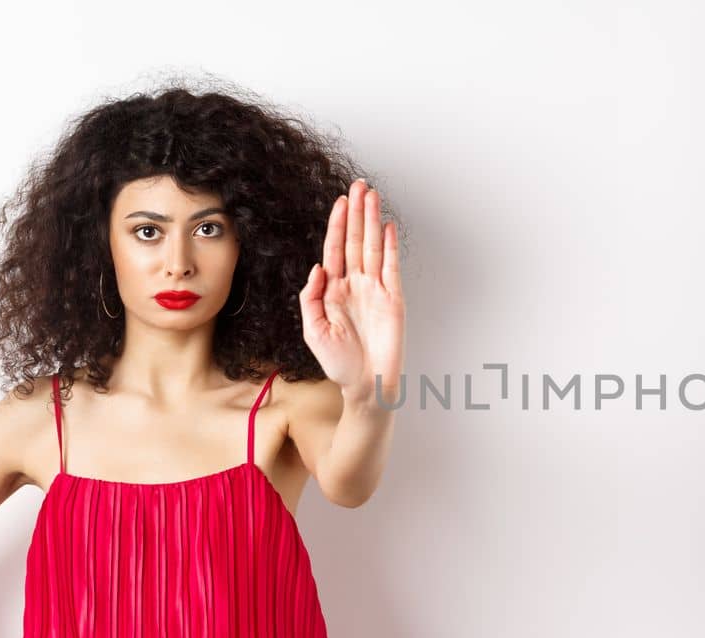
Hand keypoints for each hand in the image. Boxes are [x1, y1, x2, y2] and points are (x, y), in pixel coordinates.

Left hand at [299, 178, 406, 406]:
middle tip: (358, 185)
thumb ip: (310, 297)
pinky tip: (388, 227)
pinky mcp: (393, 298)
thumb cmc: (338, 363)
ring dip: (373, 221)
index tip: (339, 202)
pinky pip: (391, 266)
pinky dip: (391, 246)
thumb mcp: (312, 330)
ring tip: (372, 196)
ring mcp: (375, 290)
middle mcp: (355, 285)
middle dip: (356, 212)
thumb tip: (317, 267)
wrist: (365, 385)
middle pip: (355, 240)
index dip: (337, 225)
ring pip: (373, 247)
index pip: (335, 249)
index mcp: (334, 290)